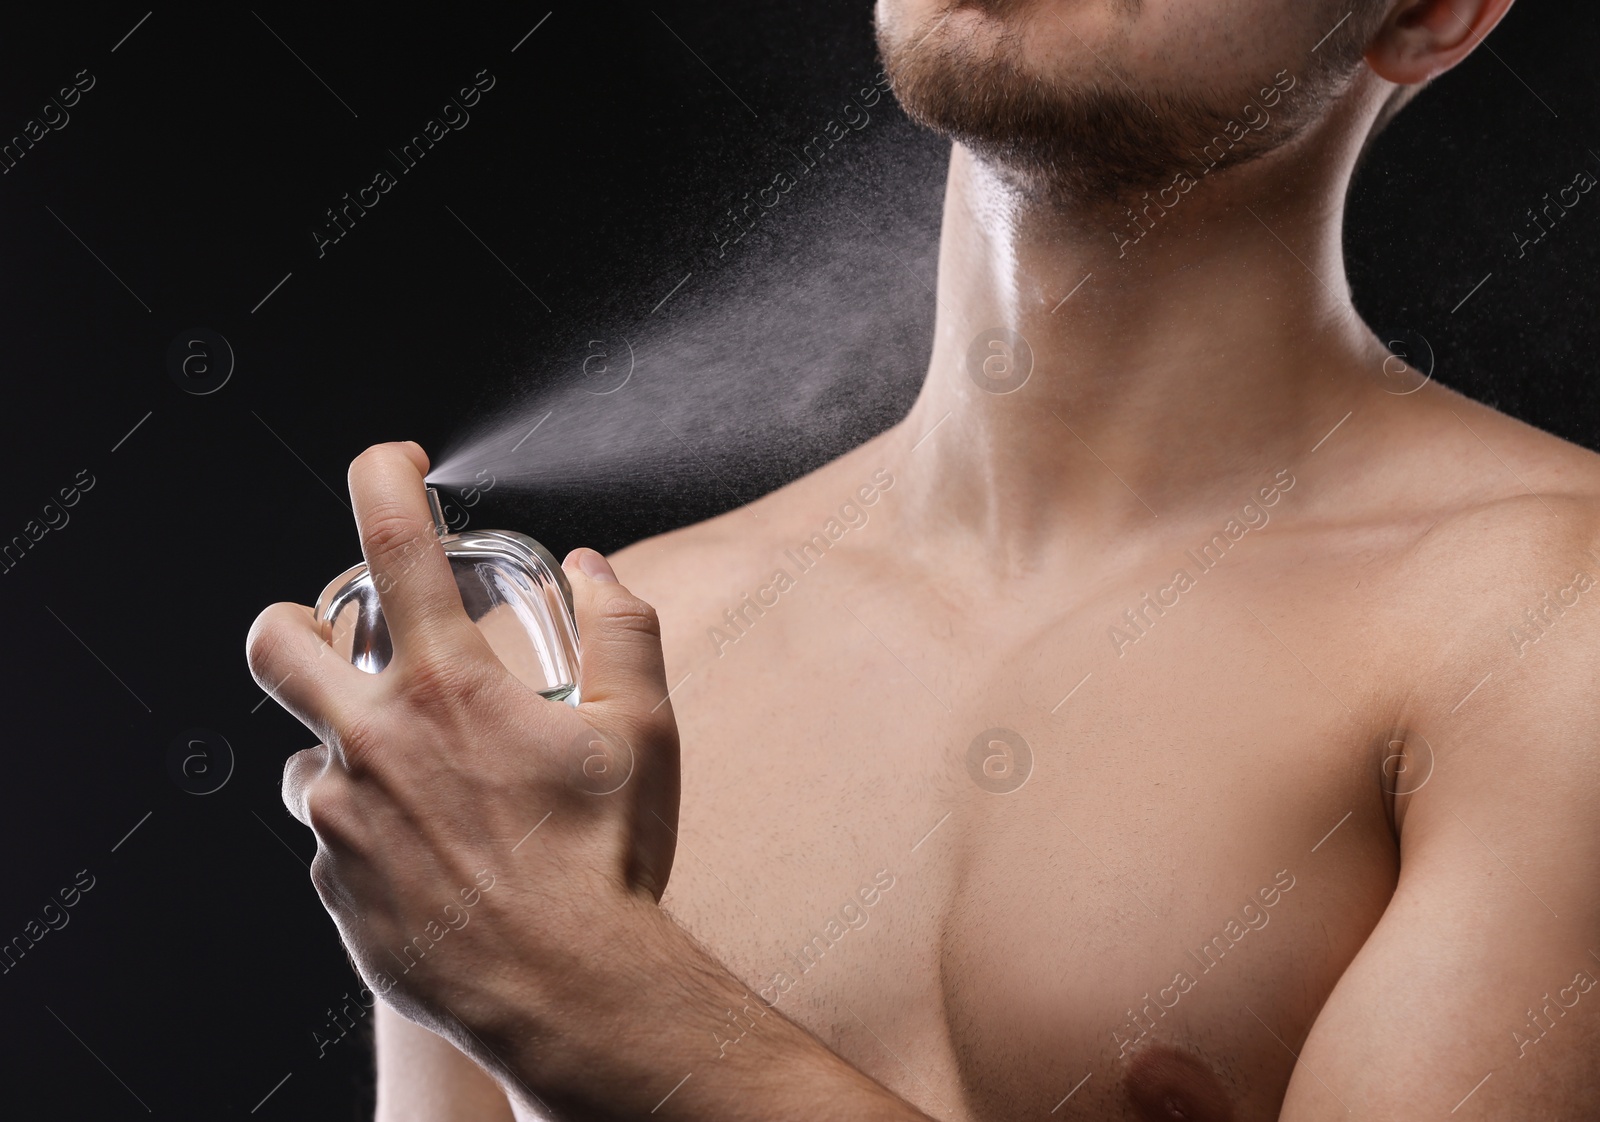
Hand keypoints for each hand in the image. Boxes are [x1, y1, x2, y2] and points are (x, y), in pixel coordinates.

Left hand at [245, 441, 680, 1074]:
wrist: (568, 990)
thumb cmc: (606, 858)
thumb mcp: (644, 728)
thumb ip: (623, 627)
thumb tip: (593, 569)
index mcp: (450, 686)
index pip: (391, 540)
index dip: (382, 474)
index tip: (396, 462)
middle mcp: (374, 741)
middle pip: (277, 640)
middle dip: (295, 622)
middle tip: (339, 640)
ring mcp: (341, 819)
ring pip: (306, 755)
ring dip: (351, 752)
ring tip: (425, 788)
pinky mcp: (333, 886)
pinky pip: (330, 839)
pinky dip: (370, 832)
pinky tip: (433, 859)